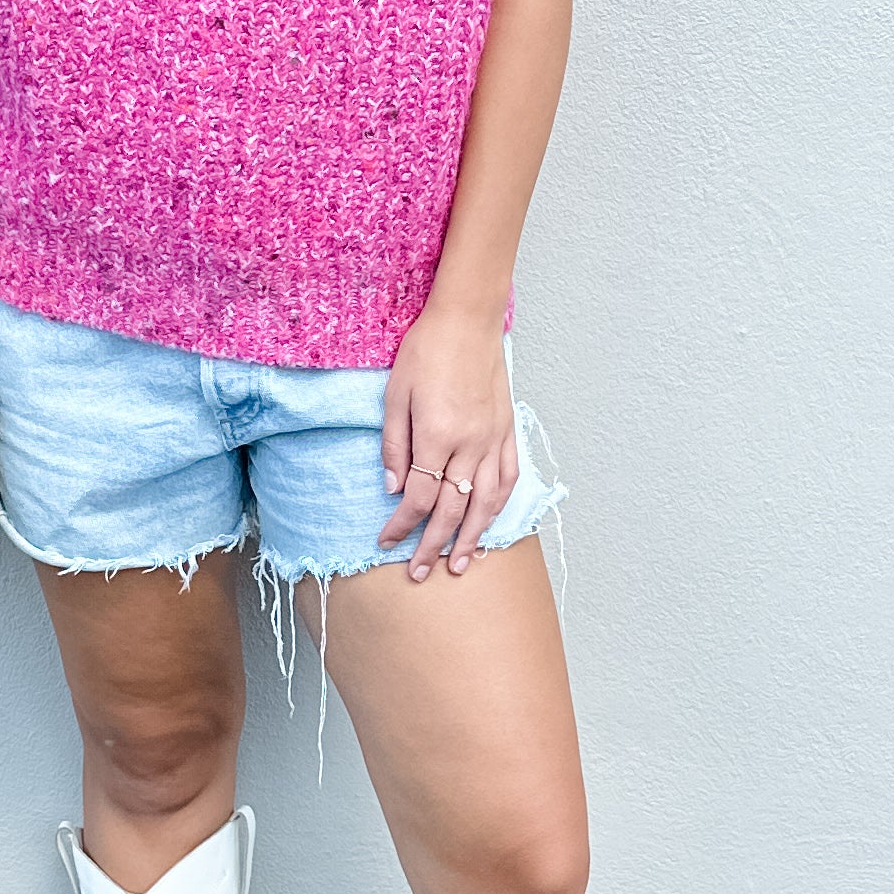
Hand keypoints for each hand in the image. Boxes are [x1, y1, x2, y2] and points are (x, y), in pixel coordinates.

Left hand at [379, 303, 519, 580]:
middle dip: (433, 545)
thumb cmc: (425, 351)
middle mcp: (469, 444)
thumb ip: (393, 445)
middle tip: (420, 573)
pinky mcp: (508, 431)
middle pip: (451, 509)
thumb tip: (391, 488)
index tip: (385, 542)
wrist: (466, 320)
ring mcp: (493, 439)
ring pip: (485, 502)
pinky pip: (508, 478)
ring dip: (472, 537)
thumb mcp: (394, 394)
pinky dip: (499, 507)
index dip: (400, 526)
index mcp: (436, 435)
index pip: (417, 496)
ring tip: (460, 564)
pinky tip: (490, 524)